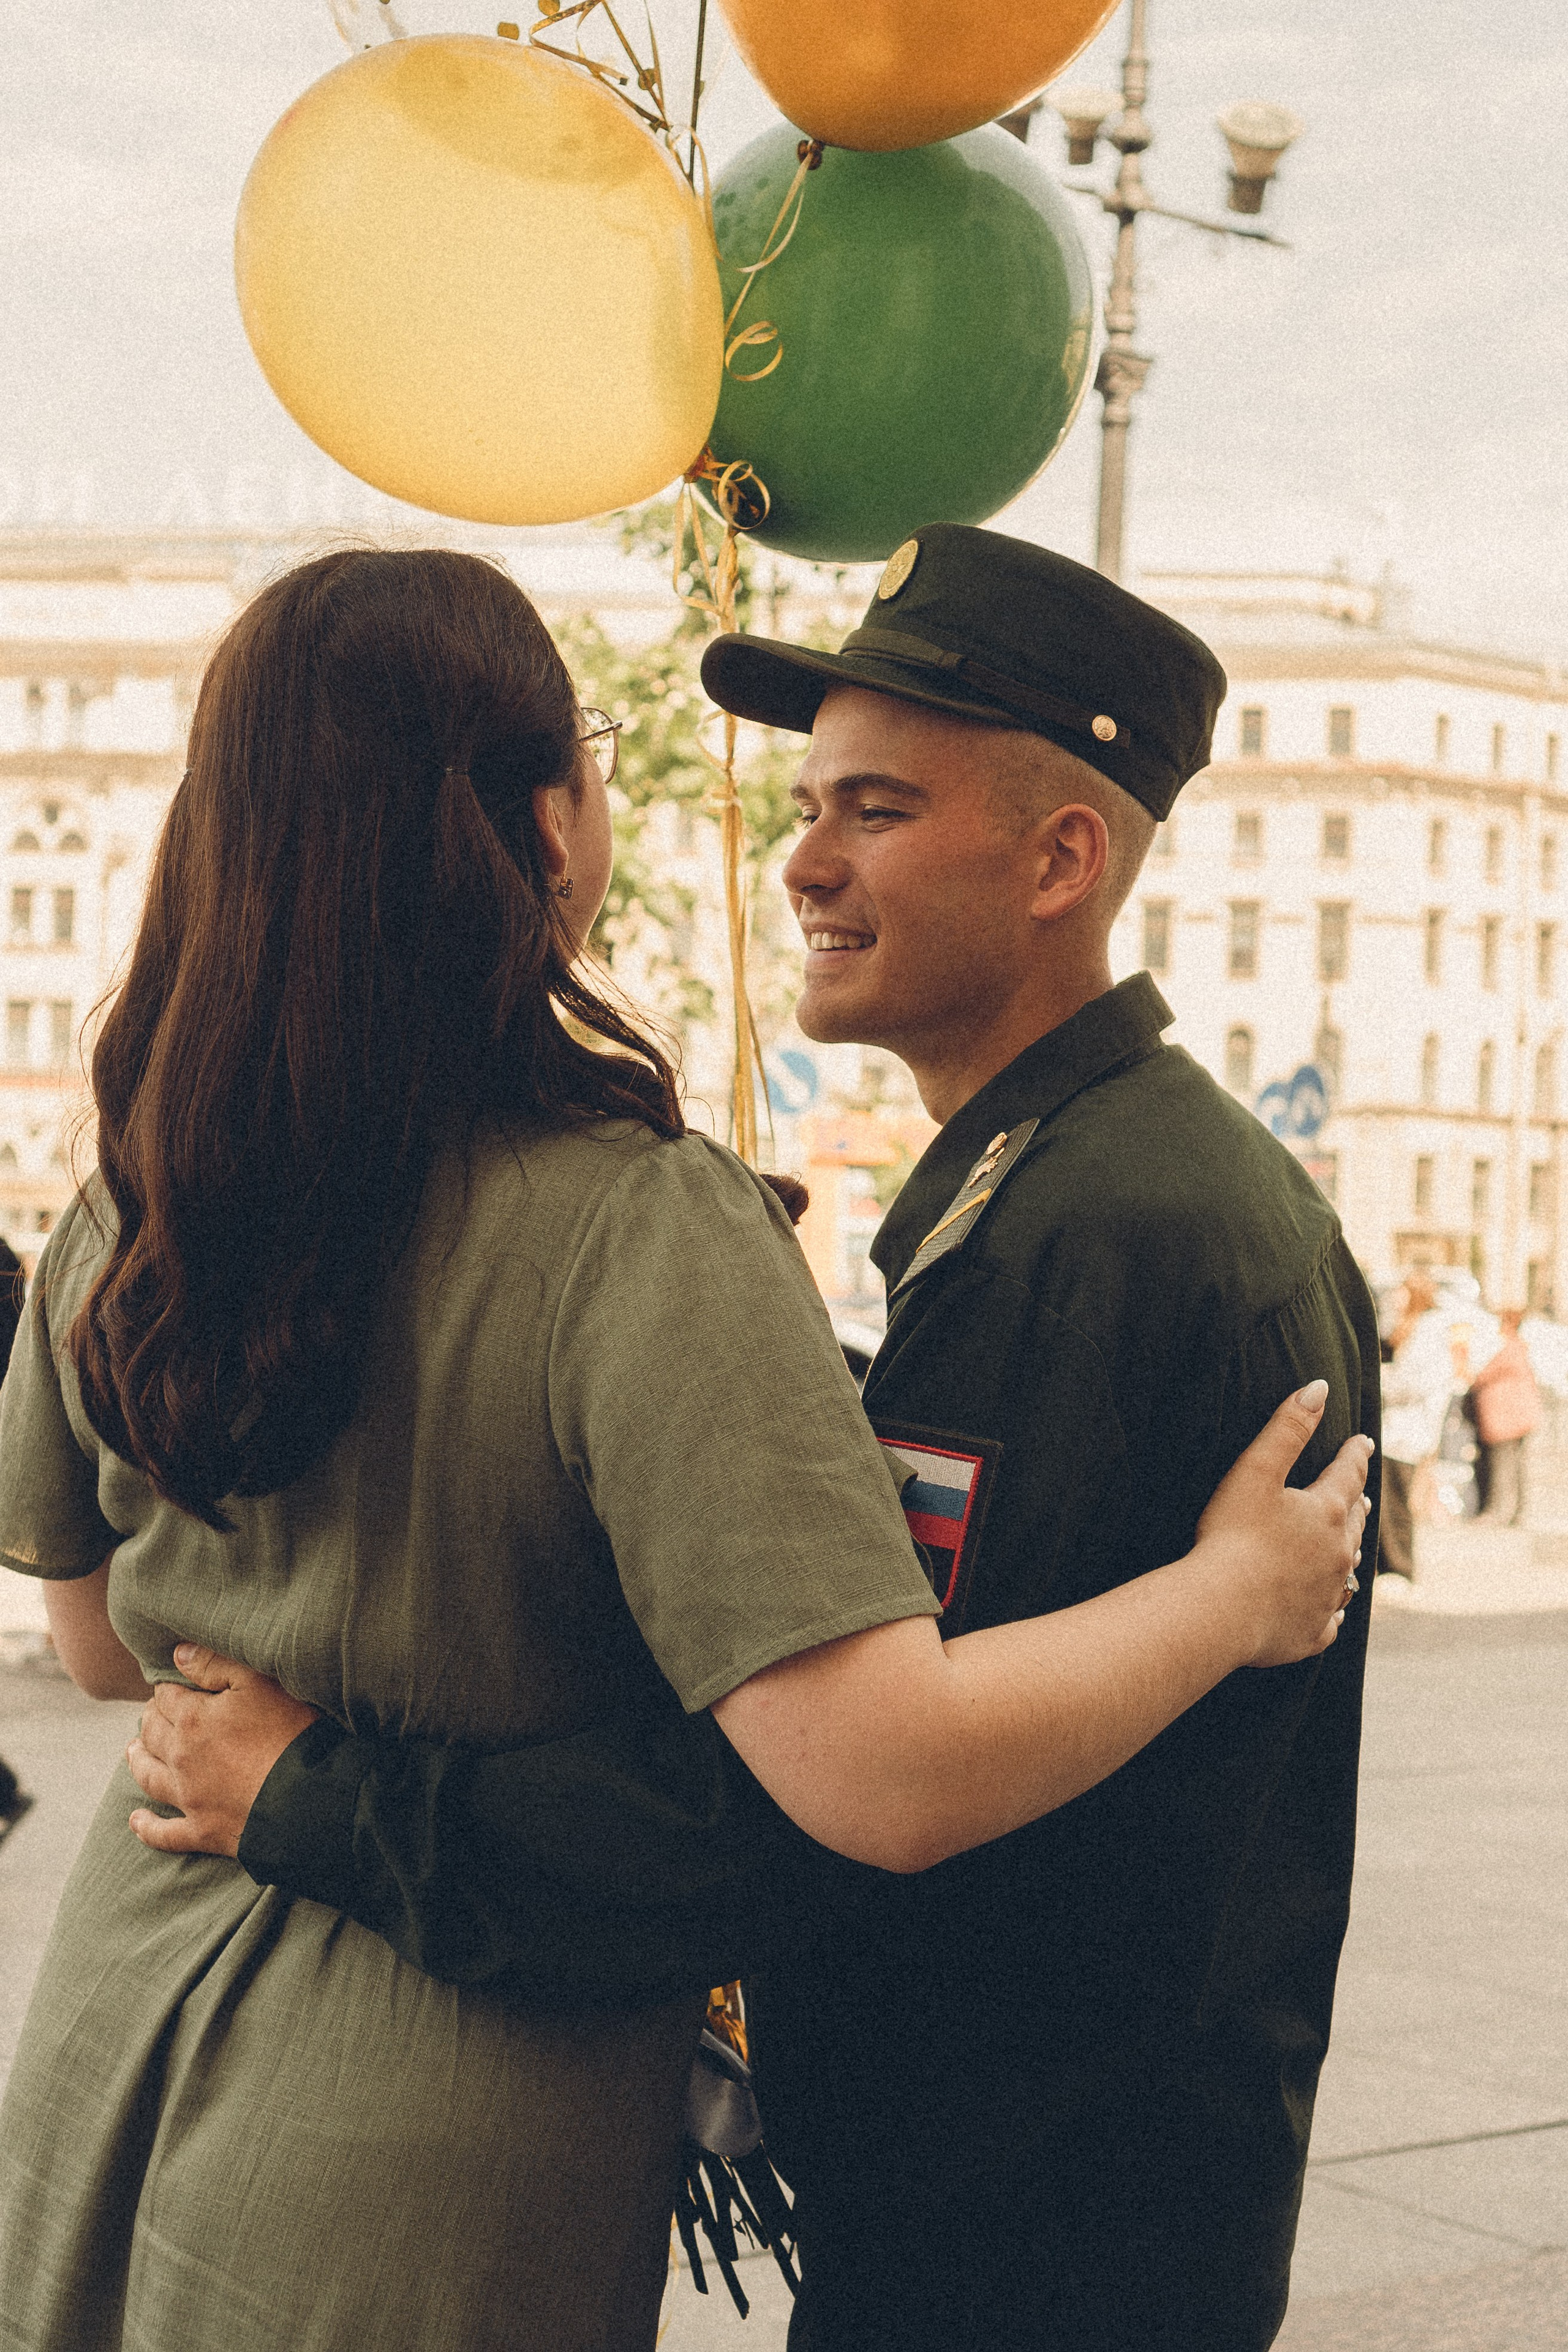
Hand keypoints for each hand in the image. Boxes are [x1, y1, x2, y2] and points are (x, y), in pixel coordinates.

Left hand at [127, 1645, 321, 1857]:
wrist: (307, 1797)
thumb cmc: (290, 1731)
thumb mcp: (259, 1681)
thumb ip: (215, 1663)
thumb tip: (177, 1655)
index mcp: (192, 1719)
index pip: (165, 1696)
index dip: (167, 1688)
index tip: (172, 1686)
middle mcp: (181, 1759)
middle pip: (152, 1733)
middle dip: (150, 1719)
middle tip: (153, 1713)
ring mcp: (189, 1798)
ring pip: (149, 1777)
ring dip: (138, 1762)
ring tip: (132, 1752)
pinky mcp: (202, 1831)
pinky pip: (164, 1833)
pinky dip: (147, 1828)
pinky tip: (136, 1821)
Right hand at [1194, 1381, 1373, 1668]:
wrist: (1220, 1608)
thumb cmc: (1232, 1536)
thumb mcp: (1256, 1471)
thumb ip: (1287, 1427)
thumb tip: (1319, 1388)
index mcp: (1326, 1513)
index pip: (1347, 1475)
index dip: (1354, 1455)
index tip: (1362, 1442)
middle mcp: (1337, 1556)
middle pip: (1353, 1523)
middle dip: (1356, 1504)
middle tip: (1361, 1494)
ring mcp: (1327, 1597)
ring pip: (1347, 1572)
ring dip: (1348, 1555)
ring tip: (1349, 1547)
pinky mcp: (1311, 1631)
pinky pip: (1330, 1620)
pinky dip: (1332, 1611)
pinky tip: (1331, 1611)